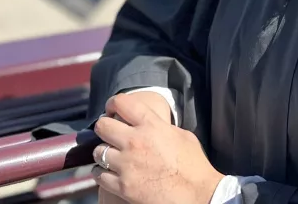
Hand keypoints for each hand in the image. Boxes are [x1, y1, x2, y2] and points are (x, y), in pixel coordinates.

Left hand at [92, 93, 222, 203]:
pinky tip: (109, 173)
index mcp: (152, 126)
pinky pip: (99, 175)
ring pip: (98, 151)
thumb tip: (152, 124)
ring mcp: (127, 165)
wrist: (198, 195)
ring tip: (111, 157)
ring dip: (103, 153)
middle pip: (102, 126)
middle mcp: (135, 142)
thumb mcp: (182, 135)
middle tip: (109, 134)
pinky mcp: (123, 186)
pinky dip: (102, 174)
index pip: (121, 103)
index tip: (112, 109)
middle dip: (104, 128)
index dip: (113, 104)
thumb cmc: (194, 166)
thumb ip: (161, 127)